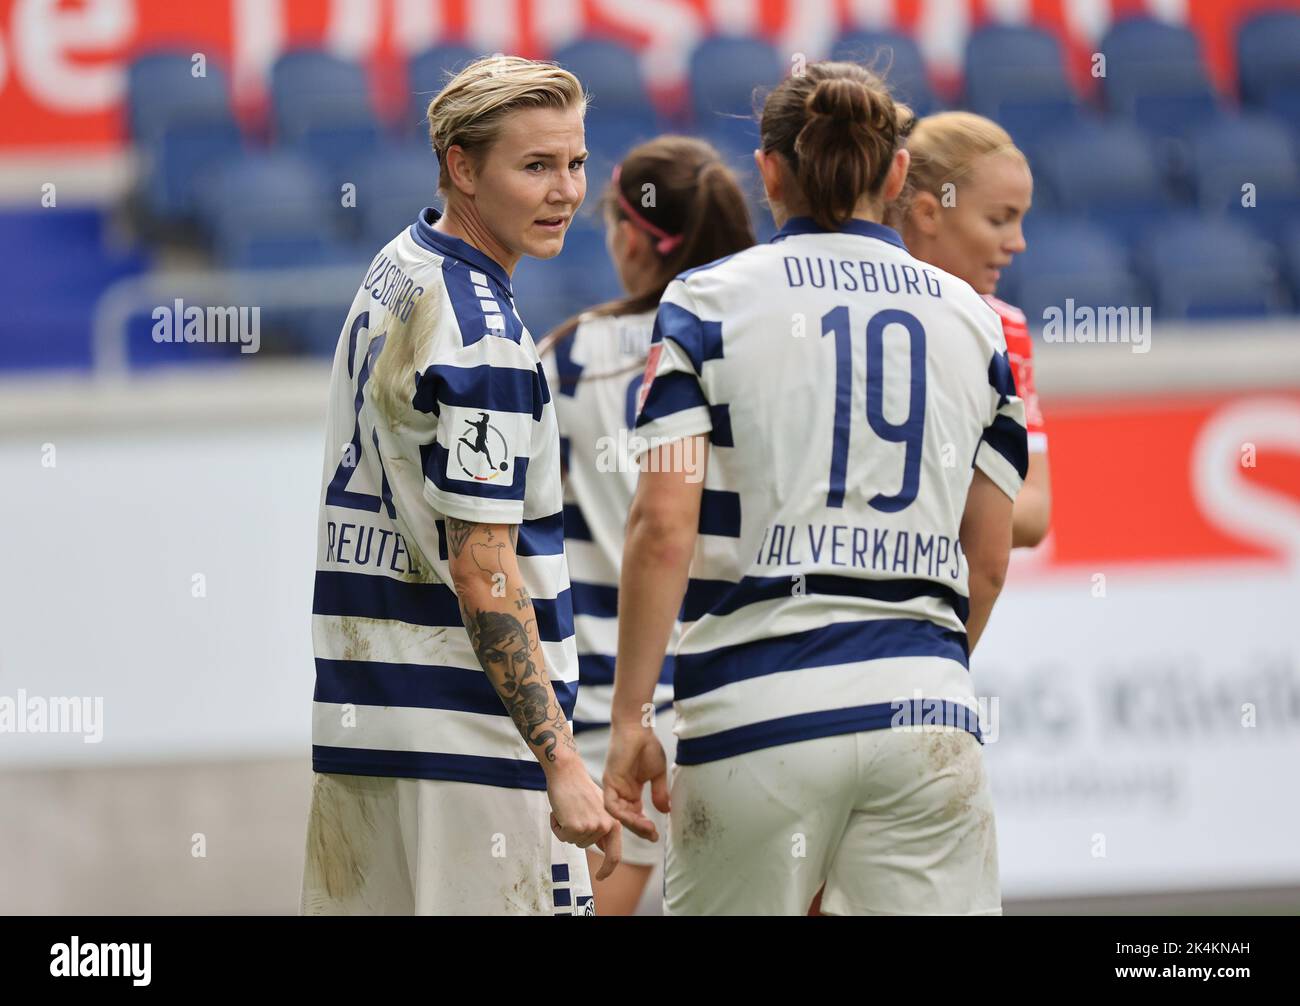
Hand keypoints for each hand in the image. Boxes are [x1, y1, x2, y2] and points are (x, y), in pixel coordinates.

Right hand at [546, 758, 621, 879]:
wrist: (567, 772)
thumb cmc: (580, 788)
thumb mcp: (600, 809)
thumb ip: (603, 829)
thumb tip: (605, 850)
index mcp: (614, 822)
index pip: (614, 855)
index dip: (608, 869)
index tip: (601, 877)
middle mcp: (605, 827)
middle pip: (585, 845)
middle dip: (575, 832)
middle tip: (574, 812)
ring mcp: (590, 828)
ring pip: (572, 841)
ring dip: (565, 828)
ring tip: (568, 809)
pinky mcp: (575, 827)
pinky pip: (561, 836)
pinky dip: (557, 826)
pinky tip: (559, 811)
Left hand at [603, 721, 668, 841]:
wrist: (638, 728)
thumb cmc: (647, 746)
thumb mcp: (657, 774)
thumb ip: (660, 793)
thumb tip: (666, 812)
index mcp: (632, 790)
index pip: (636, 815)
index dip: (644, 826)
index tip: (656, 834)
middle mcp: (622, 792)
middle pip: (627, 818)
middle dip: (640, 829)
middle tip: (652, 835)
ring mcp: (614, 787)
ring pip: (619, 815)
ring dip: (633, 824)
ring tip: (647, 829)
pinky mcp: (609, 782)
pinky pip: (611, 805)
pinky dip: (621, 814)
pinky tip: (635, 818)